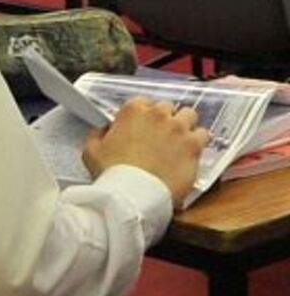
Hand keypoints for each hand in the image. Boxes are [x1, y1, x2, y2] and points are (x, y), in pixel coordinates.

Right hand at [82, 97, 210, 208]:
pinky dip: (198, 140)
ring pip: (189, 115)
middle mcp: (159, 115)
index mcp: (133, 111)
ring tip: (178, 138)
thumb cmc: (113, 174)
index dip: (141, 114)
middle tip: (158, 133)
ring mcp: (179, 129)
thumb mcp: (92, 150)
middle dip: (164, 117)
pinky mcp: (194, 146)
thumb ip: (99, 134)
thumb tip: (103, 131)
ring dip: (184, 124)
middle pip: (167, 106)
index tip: (140, 125)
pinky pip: (203, 134)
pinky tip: (189, 150)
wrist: (133, 194)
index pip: (142, 101)